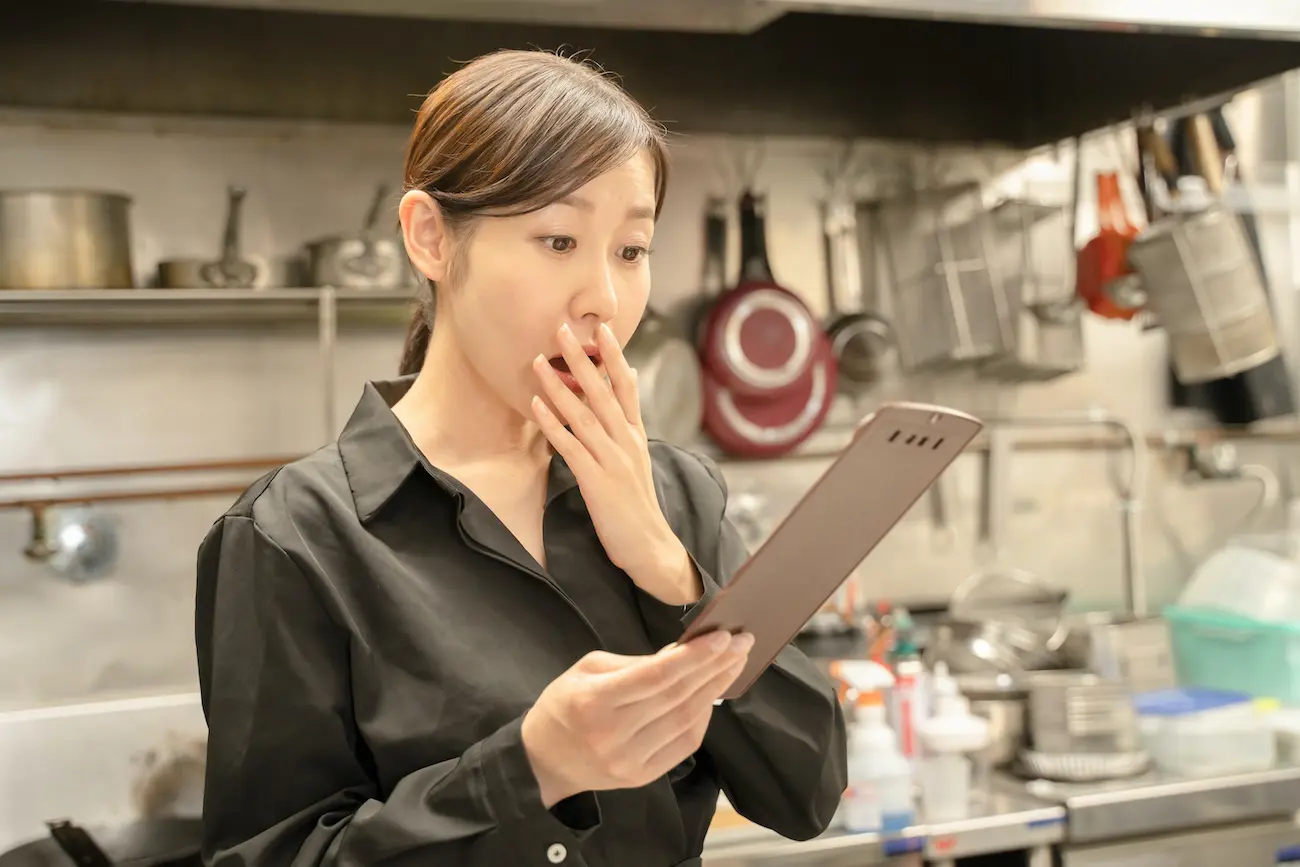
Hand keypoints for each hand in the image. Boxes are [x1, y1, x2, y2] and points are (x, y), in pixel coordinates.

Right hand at [521, 630, 754, 805]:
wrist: (544, 762)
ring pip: (686, 720)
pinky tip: (713, 694)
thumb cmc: (564, 705)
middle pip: (677, 696)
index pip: (655, 676)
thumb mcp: (587, 669)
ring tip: (735, 663)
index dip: (693, 656)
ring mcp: (630, 760)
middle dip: (715, 666)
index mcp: (594, 701)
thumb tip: (681, 652)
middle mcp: (613, 734)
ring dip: (715, 689)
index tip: (723, 636)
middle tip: (742, 642)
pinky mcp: (642, 776)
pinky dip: (704, 716)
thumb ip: (634, 662)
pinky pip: (685, 744)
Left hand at [531, 322, 699, 603]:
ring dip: (558, 387)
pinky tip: (536, 405)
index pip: (626, 387)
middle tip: (564, 328)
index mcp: (636, 435)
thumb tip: (630, 382)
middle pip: (603, 392)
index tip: (603, 327)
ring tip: (540, 360)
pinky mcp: (596, 480)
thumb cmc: (638, 505)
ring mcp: (612, 460)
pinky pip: (570, 446)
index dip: (614, 356)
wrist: (650, 547)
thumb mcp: (638, 458)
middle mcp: (626, 442)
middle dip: (583, 359)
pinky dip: (553, 424)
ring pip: (583, 415)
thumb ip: (629, 423)